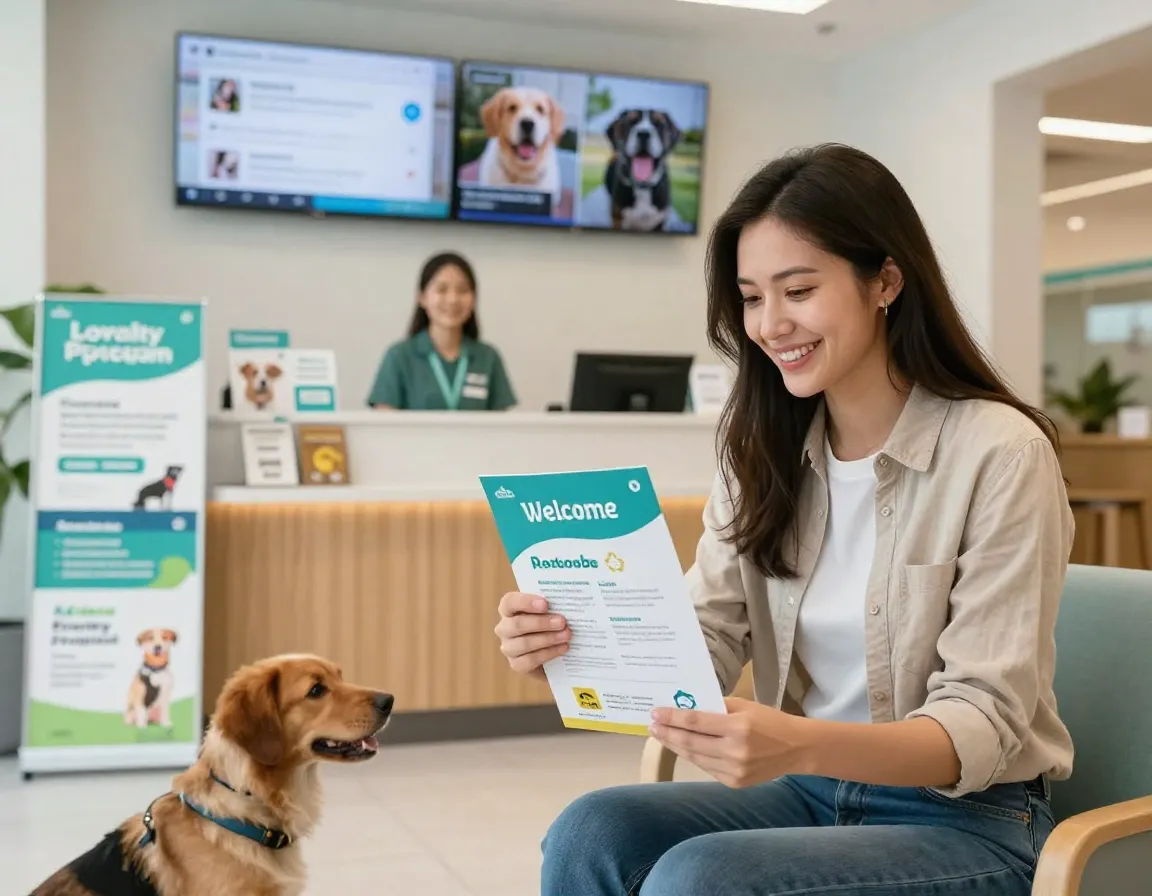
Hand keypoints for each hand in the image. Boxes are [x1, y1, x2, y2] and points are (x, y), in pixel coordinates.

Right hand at [494, 592, 570, 677]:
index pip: (510, 602)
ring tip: (566, 635)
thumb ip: (553, 605)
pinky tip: (562, 648)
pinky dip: (548, 653)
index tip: (545, 604)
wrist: (552, 655)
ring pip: (524, 643)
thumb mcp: (550, 611)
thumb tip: (568, 601)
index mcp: (509, 609)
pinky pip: (530, 660)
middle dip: (541, 623)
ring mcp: (508, 647)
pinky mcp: (517, 664)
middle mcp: (504, 628)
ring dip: (548, 639)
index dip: (526, 602)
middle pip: (517, 624)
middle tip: (562, 622)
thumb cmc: (549, 624)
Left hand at [648, 697, 808, 788]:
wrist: (796, 748)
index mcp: (738, 727)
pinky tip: (682, 747)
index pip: (696, 723)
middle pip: (691, 742)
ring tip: (662, 736)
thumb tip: (684, 707)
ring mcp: (734, 771)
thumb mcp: (744, 706)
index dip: (672, 718)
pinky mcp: (734, 783)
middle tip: (652, 726)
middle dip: (667, 734)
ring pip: (695, 758)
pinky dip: (693, 756)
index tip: (655, 713)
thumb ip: (716, 707)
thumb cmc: (769, 720)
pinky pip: (707, 768)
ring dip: (675, 746)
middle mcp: (735, 752)